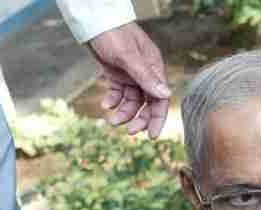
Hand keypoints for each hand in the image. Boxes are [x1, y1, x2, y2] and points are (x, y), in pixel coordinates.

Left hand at [85, 22, 169, 138]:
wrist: (94, 22)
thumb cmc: (114, 34)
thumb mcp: (128, 56)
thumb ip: (145, 76)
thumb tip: (165, 95)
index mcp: (154, 69)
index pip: (160, 99)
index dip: (158, 118)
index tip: (152, 135)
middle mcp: (145, 74)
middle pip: (147, 104)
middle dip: (139, 118)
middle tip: (129, 131)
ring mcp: (131, 75)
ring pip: (131, 101)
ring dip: (123, 112)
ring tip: (111, 120)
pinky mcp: (117, 74)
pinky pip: (118, 93)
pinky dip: (113, 101)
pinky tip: (105, 104)